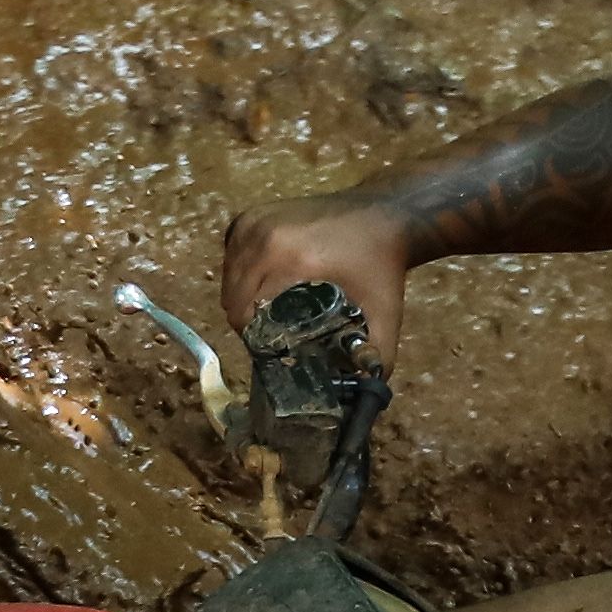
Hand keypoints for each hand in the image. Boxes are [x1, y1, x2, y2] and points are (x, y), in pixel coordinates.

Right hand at [216, 196, 410, 363]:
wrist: (384, 214)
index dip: (256, 338)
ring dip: (241, 296)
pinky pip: (230, 252)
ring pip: (227, 275)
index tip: (277, 346)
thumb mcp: (383, 314)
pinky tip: (261, 280)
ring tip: (267, 308)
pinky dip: (239, 269)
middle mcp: (264, 237)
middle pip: (233, 296)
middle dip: (247, 320)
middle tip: (274, 331)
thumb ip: (376, 357)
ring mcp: (255, 220)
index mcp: (288, 260)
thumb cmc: (381, 266)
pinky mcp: (253, 214)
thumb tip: (362, 398)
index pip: (246, 313)